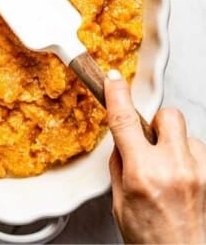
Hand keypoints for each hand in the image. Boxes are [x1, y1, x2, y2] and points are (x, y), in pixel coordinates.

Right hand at [106, 72, 205, 243]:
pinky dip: (189, 158)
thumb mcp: (120, 203)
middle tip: (147, 140)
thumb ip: (121, 167)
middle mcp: (174, 169)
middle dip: (154, 122)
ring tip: (167, 171)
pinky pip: (200, 151)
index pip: (125, 121)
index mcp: (142, 175)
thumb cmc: (151, 241)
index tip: (113, 80)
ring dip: (173, 144)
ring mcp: (199, 173)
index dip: (117, 94)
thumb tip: (122, 143)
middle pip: (167, 116)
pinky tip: (182, 178)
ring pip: (186, 134)